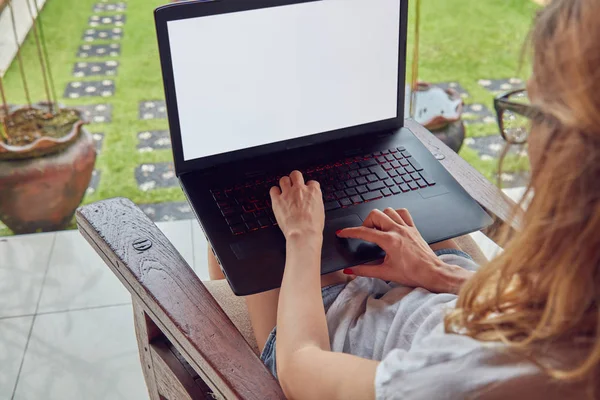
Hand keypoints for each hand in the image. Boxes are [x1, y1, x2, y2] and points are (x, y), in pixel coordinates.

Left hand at [270, 171, 324, 241]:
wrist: (303, 232)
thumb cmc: (312, 226)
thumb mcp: (320, 211)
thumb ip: (315, 203)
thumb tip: (312, 203)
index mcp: (313, 192)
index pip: (312, 182)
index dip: (309, 187)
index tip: (307, 191)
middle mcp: (300, 189)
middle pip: (296, 174)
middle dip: (295, 178)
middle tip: (294, 184)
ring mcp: (288, 193)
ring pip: (283, 179)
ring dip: (284, 184)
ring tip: (285, 190)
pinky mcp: (277, 200)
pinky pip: (273, 190)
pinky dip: (274, 192)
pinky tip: (276, 196)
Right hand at [337, 208, 471, 293]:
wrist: (432, 273)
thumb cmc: (413, 274)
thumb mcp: (385, 273)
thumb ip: (365, 270)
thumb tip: (350, 270)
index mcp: (389, 241)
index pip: (364, 232)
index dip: (350, 232)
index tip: (342, 233)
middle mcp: (398, 230)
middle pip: (375, 215)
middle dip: (365, 222)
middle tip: (364, 233)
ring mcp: (407, 227)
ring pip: (388, 211)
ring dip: (380, 217)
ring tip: (377, 228)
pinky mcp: (414, 228)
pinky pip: (403, 213)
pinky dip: (395, 214)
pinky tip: (392, 222)